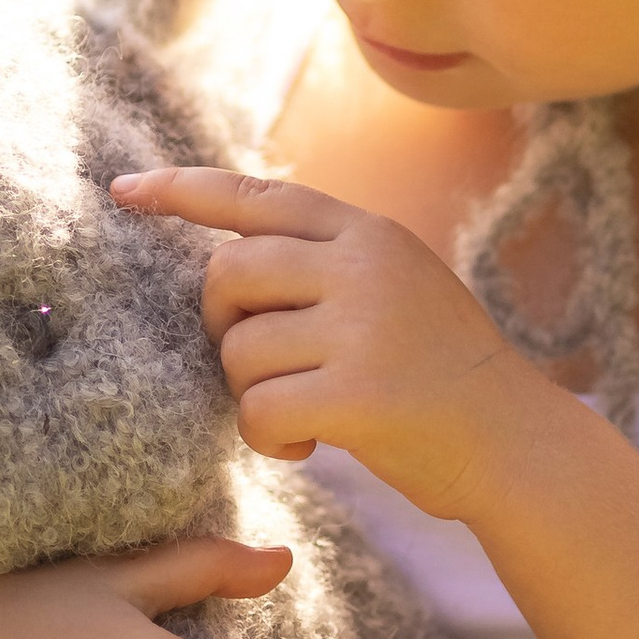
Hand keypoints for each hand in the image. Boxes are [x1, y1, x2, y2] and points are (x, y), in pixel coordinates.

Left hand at [110, 166, 549, 517]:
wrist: (515, 443)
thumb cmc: (440, 375)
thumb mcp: (397, 287)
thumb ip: (326, 264)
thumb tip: (223, 264)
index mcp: (367, 234)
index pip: (257, 195)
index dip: (182, 191)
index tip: (124, 192)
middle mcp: (364, 265)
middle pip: (228, 273)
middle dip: (220, 324)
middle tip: (258, 364)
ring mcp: (363, 325)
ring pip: (239, 349)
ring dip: (251, 394)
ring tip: (303, 415)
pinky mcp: (359, 392)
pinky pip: (259, 409)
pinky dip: (267, 438)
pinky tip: (306, 447)